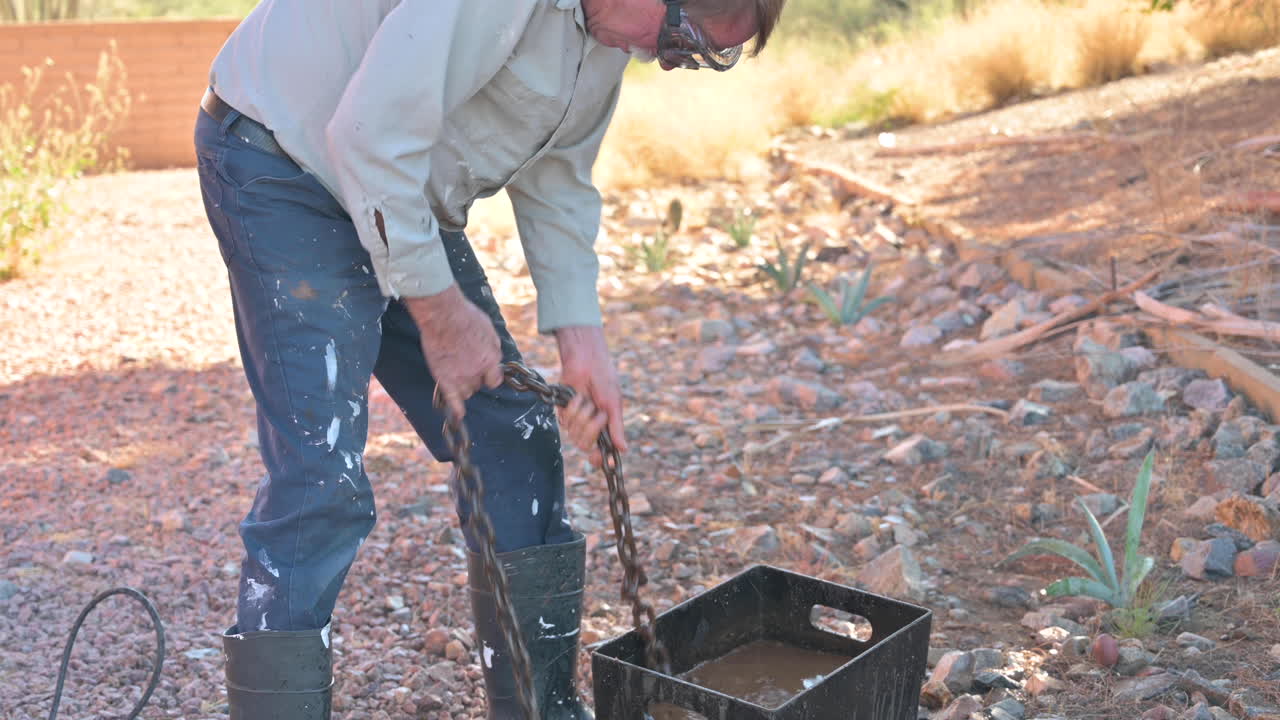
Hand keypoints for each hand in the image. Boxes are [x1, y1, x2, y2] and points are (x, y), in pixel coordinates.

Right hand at [404, 285, 503, 419]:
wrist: (443, 315)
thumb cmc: (466, 317)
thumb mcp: (489, 330)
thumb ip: (493, 347)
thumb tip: (496, 356)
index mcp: (491, 359)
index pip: (495, 380)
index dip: (490, 376)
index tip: (486, 373)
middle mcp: (478, 372)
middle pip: (479, 385)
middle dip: (474, 377)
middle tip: (463, 363)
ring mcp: (460, 377)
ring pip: (466, 392)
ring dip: (463, 386)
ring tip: (455, 373)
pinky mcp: (444, 378)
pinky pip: (452, 400)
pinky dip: (456, 409)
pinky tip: (458, 416)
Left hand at [555, 325, 625, 465]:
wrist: (587, 362)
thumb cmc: (604, 380)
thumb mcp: (614, 405)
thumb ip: (616, 427)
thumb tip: (623, 449)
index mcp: (604, 427)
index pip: (601, 450)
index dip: (601, 459)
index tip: (604, 462)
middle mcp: (589, 426)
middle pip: (586, 445)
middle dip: (592, 429)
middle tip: (598, 413)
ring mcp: (576, 420)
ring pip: (575, 435)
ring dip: (583, 416)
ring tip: (588, 400)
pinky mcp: (564, 412)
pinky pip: (566, 421)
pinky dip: (574, 408)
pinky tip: (578, 396)